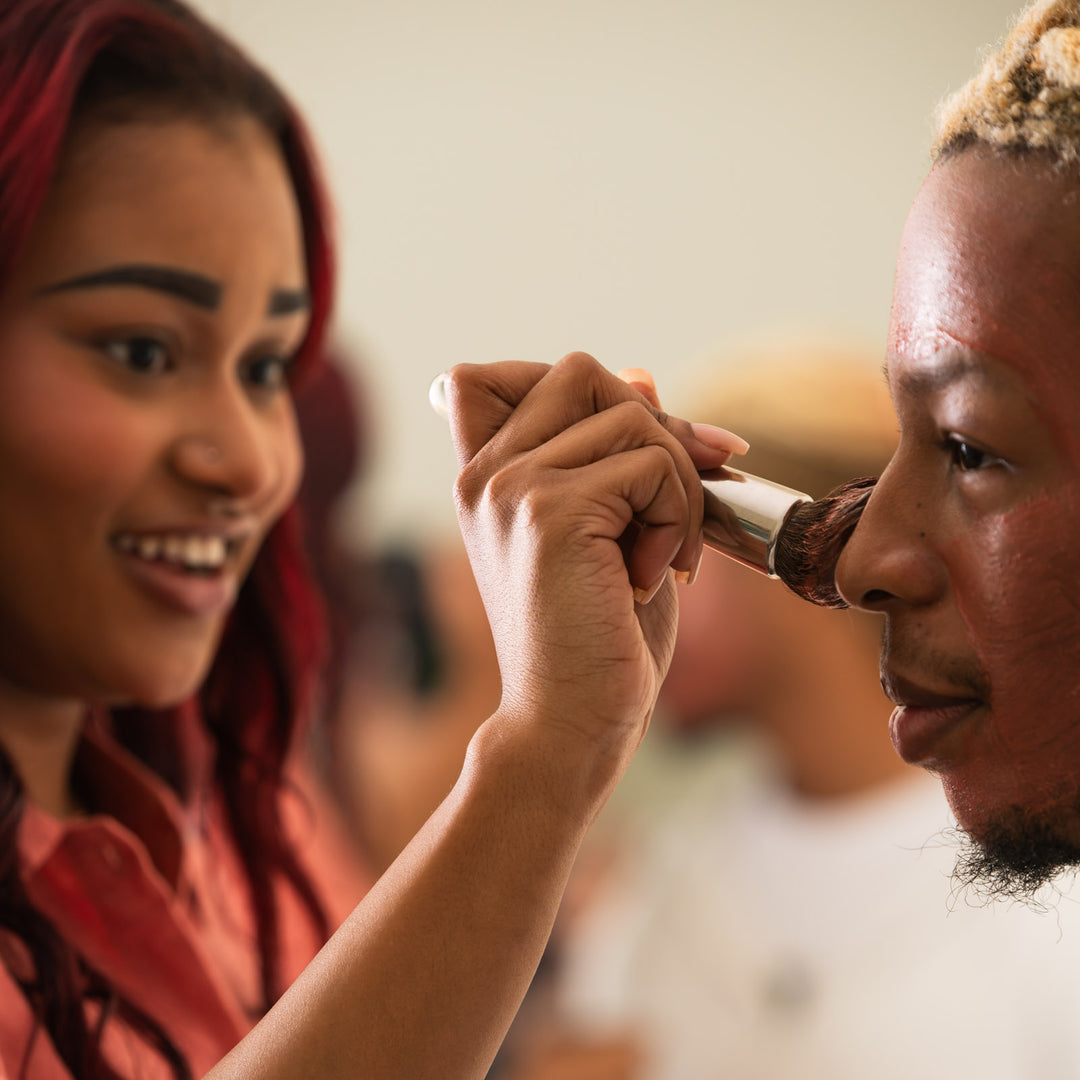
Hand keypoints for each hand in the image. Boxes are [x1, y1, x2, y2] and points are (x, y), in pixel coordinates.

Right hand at [442, 352, 744, 783]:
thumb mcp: (608, 530)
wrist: (572, 721)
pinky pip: (651, 464)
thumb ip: (611, 451)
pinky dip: (680, 517)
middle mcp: (486, 474)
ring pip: (631, 413)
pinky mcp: (550, 510)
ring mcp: (512, 487)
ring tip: (664, 555)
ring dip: (678, 483)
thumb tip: (641, 374)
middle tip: (677, 500)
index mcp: (485, 478)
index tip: (632, 445)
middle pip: (580, 371)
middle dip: (653, 425)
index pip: (494, 373)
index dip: (571, 388)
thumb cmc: (596, 636)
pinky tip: (658, 575)